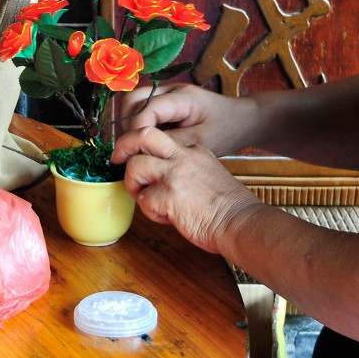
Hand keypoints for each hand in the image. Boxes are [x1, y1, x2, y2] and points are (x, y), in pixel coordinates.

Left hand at [113, 125, 260, 253]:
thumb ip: (187, 168)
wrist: (242, 222)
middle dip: (124, 144)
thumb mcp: (210, 172)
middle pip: (143, 135)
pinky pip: (143, 200)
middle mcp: (182, 157)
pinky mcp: (169, 196)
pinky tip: (166, 218)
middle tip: (117, 159)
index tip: (141, 160)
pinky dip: (149, 211)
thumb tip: (162, 177)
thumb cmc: (229, 206)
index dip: (146, 149)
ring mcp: (175, 175)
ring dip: (133, 184)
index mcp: (193, 150)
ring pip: (135, 165)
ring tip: (145, 197)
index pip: (159, 138)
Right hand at [119, 83, 258, 156]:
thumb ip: (174, 143)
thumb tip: (144, 150)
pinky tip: (145, 143)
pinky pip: (143, 109)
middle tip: (128, 150)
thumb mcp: (203, 142)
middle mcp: (172, 90)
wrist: (242, 120)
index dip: (134, 131)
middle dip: (126, 125)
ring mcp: (168, 94)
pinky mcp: (166, 102)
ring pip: (134, 102)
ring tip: (135, 148)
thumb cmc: (227, 129)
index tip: (128, 154)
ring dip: (130, 124)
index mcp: (183, 97)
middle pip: (133, 98)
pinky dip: (138, 125)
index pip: (147, 108)